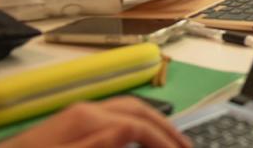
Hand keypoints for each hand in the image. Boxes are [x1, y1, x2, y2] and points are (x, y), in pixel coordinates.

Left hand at [0, 96, 190, 147]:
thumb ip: (97, 145)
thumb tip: (130, 130)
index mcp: (85, 119)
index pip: (138, 123)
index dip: (163, 140)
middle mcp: (83, 110)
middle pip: (136, 108)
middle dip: (164, 127)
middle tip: (186, 147)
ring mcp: (74, 115)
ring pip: (124, 109)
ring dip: (151, 123)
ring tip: (168, 143)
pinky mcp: (66, 125)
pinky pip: (109, 118)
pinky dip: (131, 125)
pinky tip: (134, 139)